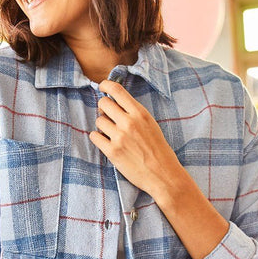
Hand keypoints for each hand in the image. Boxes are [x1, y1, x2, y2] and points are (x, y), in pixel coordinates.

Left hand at [89, 79, 183, 201]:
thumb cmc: (158, 149)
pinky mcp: (112, 152)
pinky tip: (106, 142)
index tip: (102, 87)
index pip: (117, 90)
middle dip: (103, 108)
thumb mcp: (150, 124)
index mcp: (140, 113)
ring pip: (98, 121)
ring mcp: (119, 137)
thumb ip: (134, 113)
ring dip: (102, 126)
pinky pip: (95, 137)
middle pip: (103, 103)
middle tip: (108, 115)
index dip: (106, 85)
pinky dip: (98, 138)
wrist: (162, 173)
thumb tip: (114, 103)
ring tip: (112, 133)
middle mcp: (128, 122)